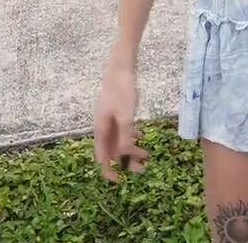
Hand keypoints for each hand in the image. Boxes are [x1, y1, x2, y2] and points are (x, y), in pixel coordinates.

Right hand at [92, 60, 146, 180]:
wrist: (121, 67)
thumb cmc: (122, 90)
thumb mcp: (126, 116)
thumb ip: (125, 136)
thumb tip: (123, 156)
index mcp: (100, 129)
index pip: (102, 157)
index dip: (109, 171)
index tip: (120, 181)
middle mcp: (102, 126)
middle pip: (112, 150)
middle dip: (126, 161)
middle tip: (142, 168)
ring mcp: (109, 118)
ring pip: (118, 140)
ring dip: (131, 149)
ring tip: (147, 154)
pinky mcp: (116, 111)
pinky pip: (122, 129)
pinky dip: (131, 136)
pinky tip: (141, 136)